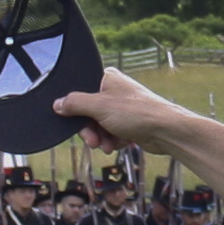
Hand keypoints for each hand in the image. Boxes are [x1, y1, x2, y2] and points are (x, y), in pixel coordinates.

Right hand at [55, 67, 193, 152]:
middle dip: (90, 130)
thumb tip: (57, 103)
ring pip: (101, 126)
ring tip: (107, 146)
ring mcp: (124, 108)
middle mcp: (115, 91)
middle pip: (90, 113)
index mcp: (107, 79)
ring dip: (102, 138)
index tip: (73, 123)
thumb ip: (75, 104)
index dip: (75, 110)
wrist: (167, 131)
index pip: (81, 93)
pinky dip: (114, 141)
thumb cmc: (137, 113)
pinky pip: (113, 133)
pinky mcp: (131, 123)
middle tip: (93, 141)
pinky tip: (119, 145)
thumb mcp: (99, 107)